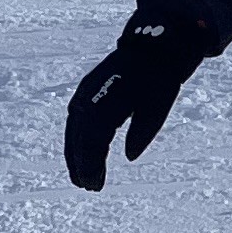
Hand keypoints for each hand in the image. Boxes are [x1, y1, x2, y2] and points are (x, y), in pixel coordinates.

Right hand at [64, 21, 198, 189]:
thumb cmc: (158, 79)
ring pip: (73, 130)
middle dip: (82, 164)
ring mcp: (84, 93)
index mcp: (108, 104)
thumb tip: (129, 157)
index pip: (93, 143)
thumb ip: (142, 134)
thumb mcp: (156, 109)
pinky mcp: (85, 90)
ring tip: (79, 176)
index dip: (92, 166)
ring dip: (74, 154)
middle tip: (88, 186)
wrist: (150, 46)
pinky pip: (75, 120)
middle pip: (80, 139)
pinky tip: (78, 152)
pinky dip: (75, 138)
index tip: (95, 185)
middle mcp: (90, 98)